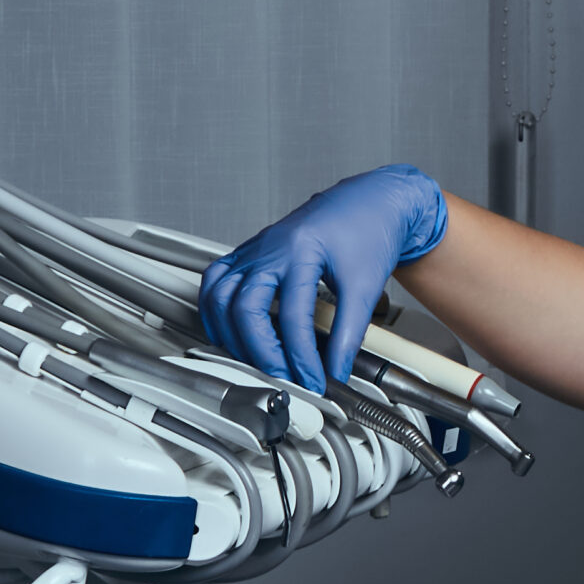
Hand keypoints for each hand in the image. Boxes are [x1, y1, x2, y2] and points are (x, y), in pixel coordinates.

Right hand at [195, 165, 447, 391]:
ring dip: (232, 335)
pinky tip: (230, 333)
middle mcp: (271, 248)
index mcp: (301, 250)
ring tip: (257, 362)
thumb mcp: (365, 286)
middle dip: (261, 351)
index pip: (292, 315)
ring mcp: (256, 249)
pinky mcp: (250, 253)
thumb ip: (348, 334)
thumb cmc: (367, 232)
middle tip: (283, 375)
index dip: (301, 356)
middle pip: (245, 307)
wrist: (368, 203)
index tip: (314, 380)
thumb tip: (336, 371)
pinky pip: (216, 282)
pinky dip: (215, 311)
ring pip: (220, 296)